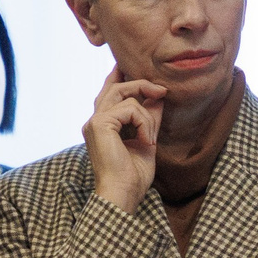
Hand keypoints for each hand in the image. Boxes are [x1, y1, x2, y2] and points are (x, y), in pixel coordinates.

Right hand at [84, 70, 165, 213]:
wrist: (124, 192)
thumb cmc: (133, 175)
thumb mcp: (147, 139)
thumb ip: (150, 118)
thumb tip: (158, 96)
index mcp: (102, 125)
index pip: (109, 92)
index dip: (120, 76)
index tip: (131, 65)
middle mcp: (94, 121)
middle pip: (117, 87)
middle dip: (141, 84)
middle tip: (163, 91)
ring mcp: (94, 121)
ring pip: (125, 94)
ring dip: (147, 114)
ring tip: (152, 137)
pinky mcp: (100, 124)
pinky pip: (130, 109)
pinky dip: (144, 123)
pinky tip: (147, 142)